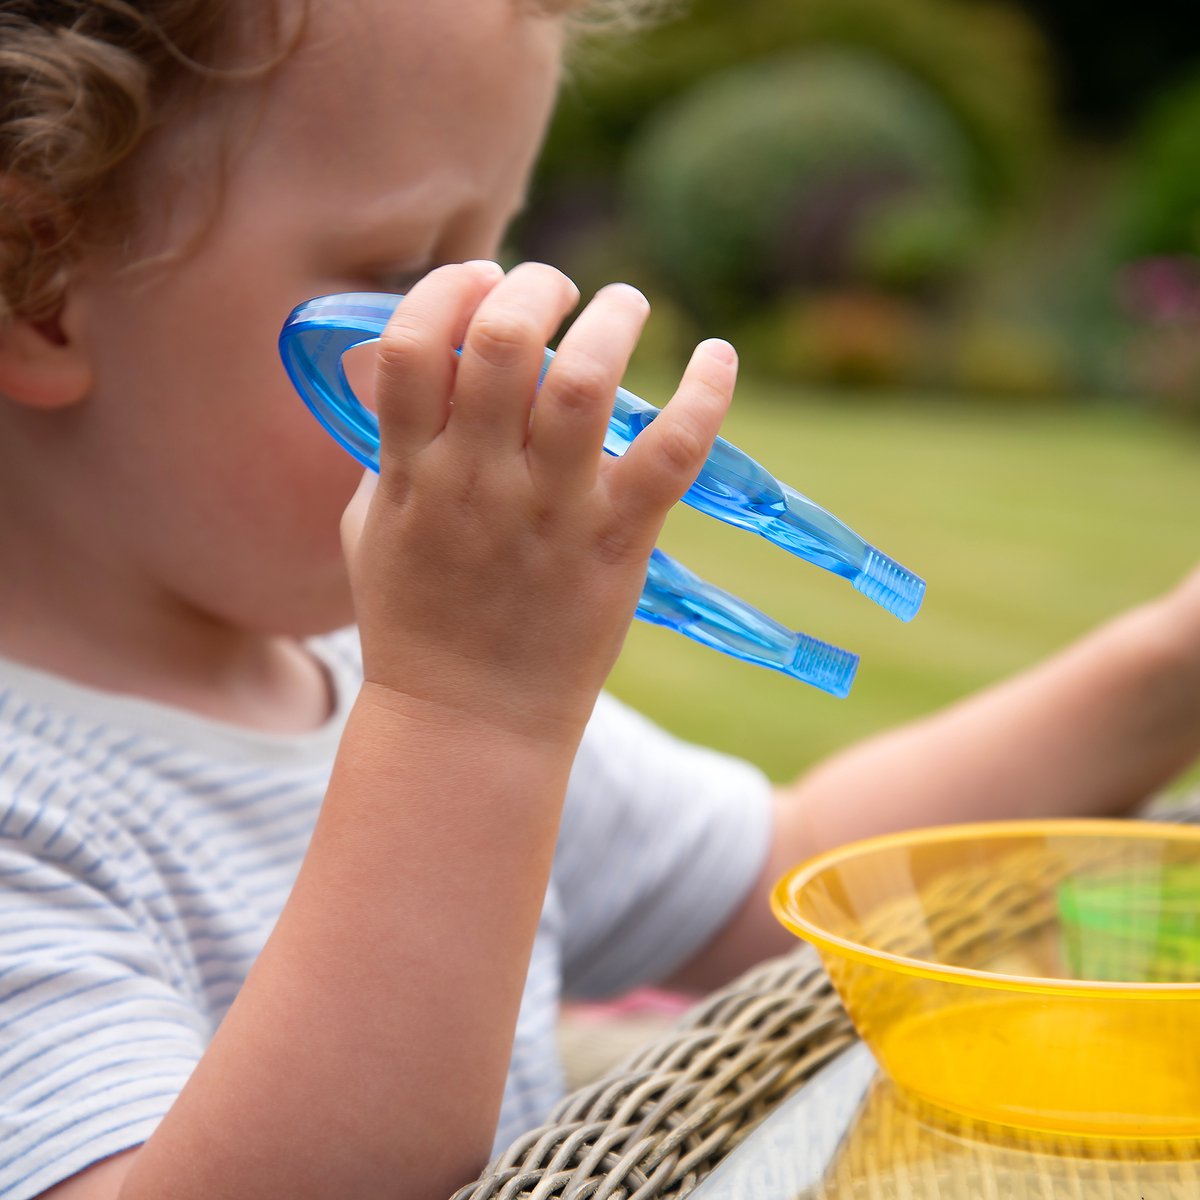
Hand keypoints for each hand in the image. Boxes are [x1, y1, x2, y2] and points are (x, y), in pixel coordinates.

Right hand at [341, 261, 736, 743]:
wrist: (469, 721)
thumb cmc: (416, 622)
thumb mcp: (373, 526)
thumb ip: (385, 446)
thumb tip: (397, 365)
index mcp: (410, 472)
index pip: (408, 346)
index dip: (446, 290)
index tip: (479, 281)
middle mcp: (476, 482)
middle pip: (500, 342)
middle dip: (533, 287)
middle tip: (557, 289)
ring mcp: (548, 513)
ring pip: (583, 384)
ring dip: (610, 321)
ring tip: (625, 304)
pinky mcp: (615, 545)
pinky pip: (671, 455)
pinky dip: (706, 396)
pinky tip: (719, 357)